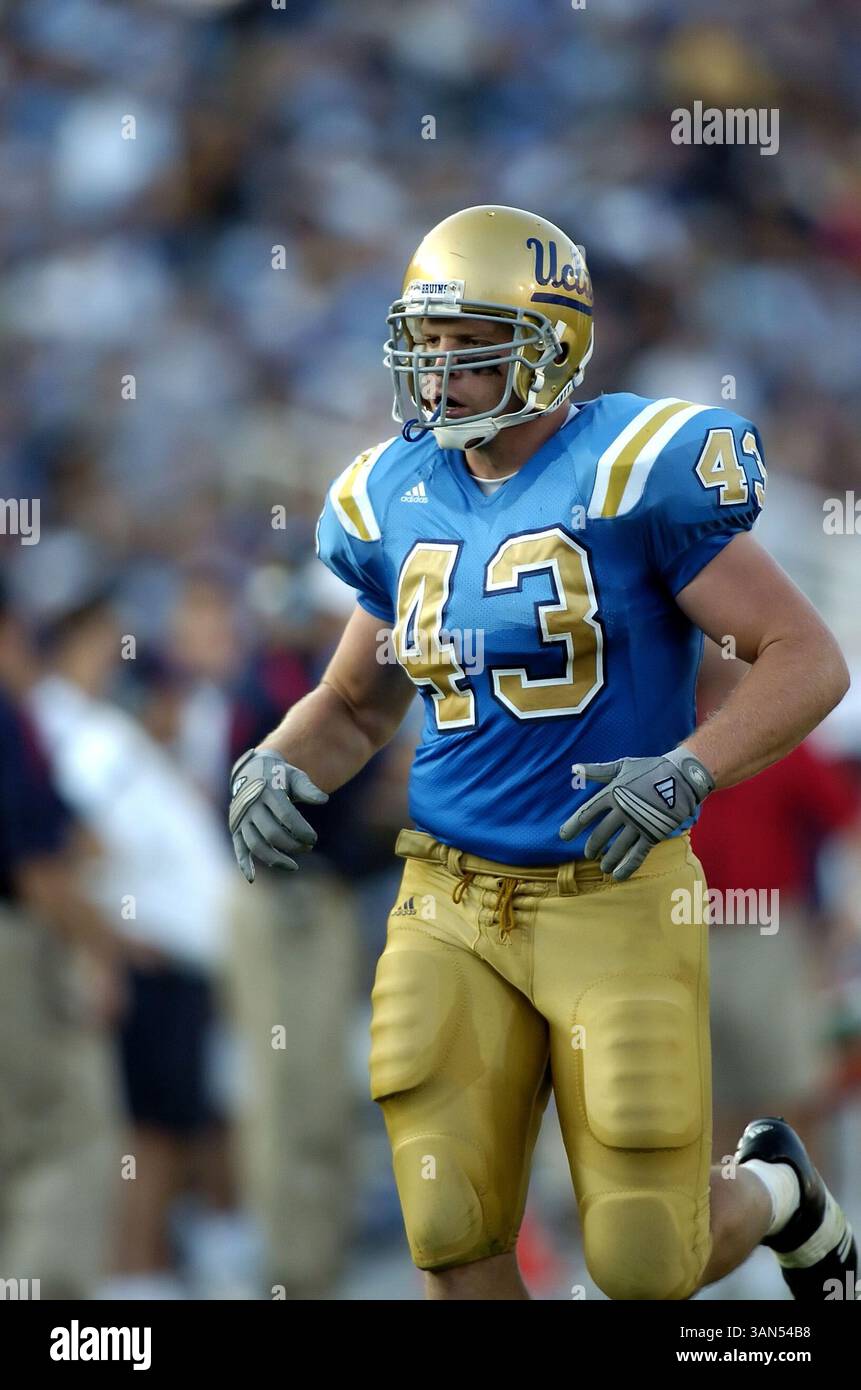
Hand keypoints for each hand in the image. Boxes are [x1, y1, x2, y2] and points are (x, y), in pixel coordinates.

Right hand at [229, 747, 328, 882]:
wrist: (251, 770)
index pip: (286, 816)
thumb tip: (324, 800)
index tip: (313, 839)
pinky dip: (244, 863)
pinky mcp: (236, 828)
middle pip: (272, 833)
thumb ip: (308, 789)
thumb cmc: (280, 776)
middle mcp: (252, 805)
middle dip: (292, 845)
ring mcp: (242, 818)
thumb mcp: (295, 776)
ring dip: (275, 858)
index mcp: (268, 791)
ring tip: (293, 866)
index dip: (301, 830)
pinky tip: (252, 878)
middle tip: (308, 847)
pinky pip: (239, 848)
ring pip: (256, 844)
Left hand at [559, 744, 714, 881]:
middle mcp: (622, 811)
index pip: (587, 813)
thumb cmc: (650, 769)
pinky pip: (637, 855)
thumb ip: (597, 771)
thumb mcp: (622, 766)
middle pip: (600, 834)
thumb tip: (574, 769)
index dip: (574, 826)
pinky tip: (618, 876)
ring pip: (617, 848)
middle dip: (592, 847)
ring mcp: (637, 824)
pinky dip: (627, 867)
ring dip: (608, 860)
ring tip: (603, 867)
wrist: (681, 776)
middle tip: (588, 854)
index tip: (563, 836)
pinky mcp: (653, 834)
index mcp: (612, 794)